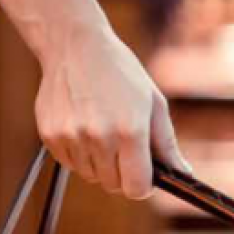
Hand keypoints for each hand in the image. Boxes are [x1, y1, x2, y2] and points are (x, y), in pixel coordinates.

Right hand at [34, 25, 189, 199]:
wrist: (75, 46)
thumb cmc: (120, 73)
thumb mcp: (153, 103)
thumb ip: (167, 144)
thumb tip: (182, 174)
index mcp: (130, 131)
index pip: (137, 188)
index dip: (143, 186)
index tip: (144, 176)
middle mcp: (99, 137)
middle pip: (113, 185)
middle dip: (122, 174)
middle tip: (124, 149)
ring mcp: (72, 137)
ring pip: (91, 176)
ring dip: (100, 164)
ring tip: (103, 132)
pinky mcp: (51, 135)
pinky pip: (70, 164)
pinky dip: (79, 155)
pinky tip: (84, 127)